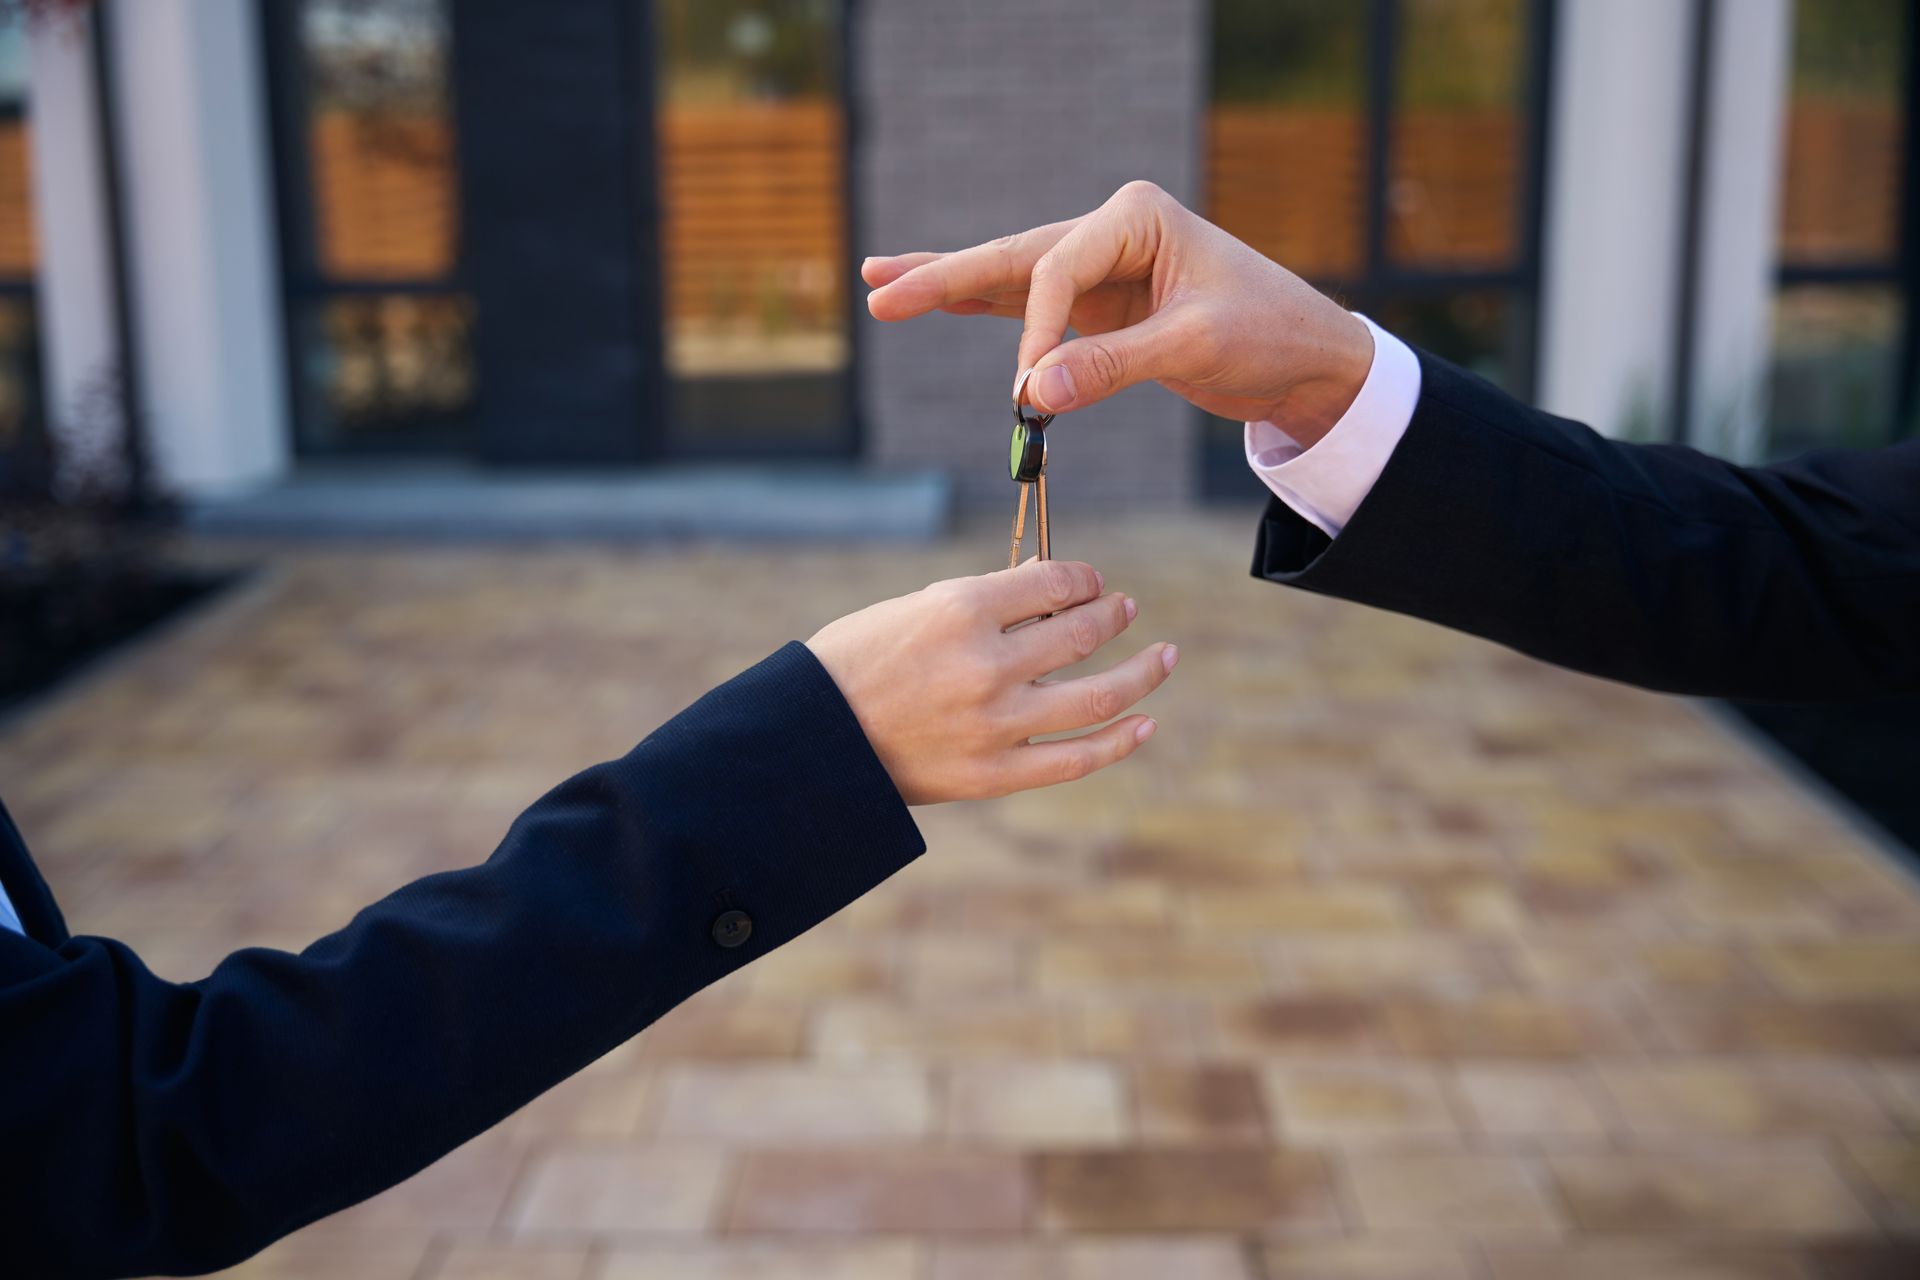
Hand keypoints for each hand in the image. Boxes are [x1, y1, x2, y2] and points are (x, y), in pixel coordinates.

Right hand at [806, 559, 1175, 804]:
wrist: (813, 741)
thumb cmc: (857, 663)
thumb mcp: (912, 609)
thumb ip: (984, 599)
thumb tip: (1048, 582)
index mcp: (961, 611)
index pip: (1054, 582)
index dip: (1083, 578)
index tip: (1090, 582)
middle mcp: (987, 665)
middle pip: (1081, 632)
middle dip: (1113, 615)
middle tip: (1126, 609)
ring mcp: (996, 724)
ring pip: (1097, 695)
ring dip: (1142, 671)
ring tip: (1163, 655)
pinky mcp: (994, 774)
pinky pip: (1075, 759)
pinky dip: (1119, 741)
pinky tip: (1146, 722)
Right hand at [862, 179, 1373, 448]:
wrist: (1309, 356)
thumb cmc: (1268, 334)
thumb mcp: (1193, 347)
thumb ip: (1112, 366)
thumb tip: (1035, 395)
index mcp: (1137, 217)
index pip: (1057, 270)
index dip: (1036, 333)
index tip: (1032, 392)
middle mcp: (1112, 231)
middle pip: (1014, 259)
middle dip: (944, 277)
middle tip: (878, 293)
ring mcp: (1102, 266)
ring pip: (1012, 280)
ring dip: (950, 287)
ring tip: (881, 289)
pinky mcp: (1100, 305)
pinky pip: (1030, 307)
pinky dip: (986, 311)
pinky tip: (935, 301)